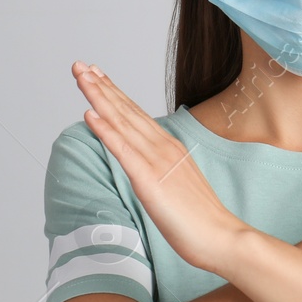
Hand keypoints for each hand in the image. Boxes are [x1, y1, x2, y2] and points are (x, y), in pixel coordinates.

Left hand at [71, 61, 251, 273]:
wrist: (222, 236)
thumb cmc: (201, 219)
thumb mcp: (178, 186)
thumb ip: (163, 171)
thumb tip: (147, 167)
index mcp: (169, 148)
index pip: (136, 114)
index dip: (115, 93)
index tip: (97, 75)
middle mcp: (163, 147)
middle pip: (126, 110)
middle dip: (101, 86)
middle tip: (80, 65)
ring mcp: (156, 161)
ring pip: (121, 122)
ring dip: (99, 97)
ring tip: (81, 76)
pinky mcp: (149, 179)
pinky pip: (122, 149)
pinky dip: (105, 129)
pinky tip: (90, 113)